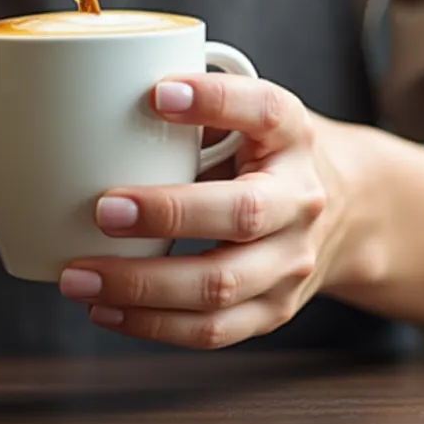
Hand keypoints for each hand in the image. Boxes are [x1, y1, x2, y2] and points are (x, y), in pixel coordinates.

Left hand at [57, 74, 365, 349]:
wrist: (344, 213)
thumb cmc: (263, 155)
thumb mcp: (245, 117)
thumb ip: (192, 109)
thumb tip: (91, 102)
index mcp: (292, 136)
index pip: (265, 110)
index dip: (216, 102)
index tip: (158, 93)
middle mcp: (300, 200)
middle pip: (243, 214)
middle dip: (168, 215)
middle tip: (102, 209)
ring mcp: (291, 263)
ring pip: (220, 286)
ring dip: (142, 286)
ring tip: (79, 277)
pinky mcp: (274, 310)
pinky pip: (212, 330)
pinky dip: (152, 326)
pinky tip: (104, 310)